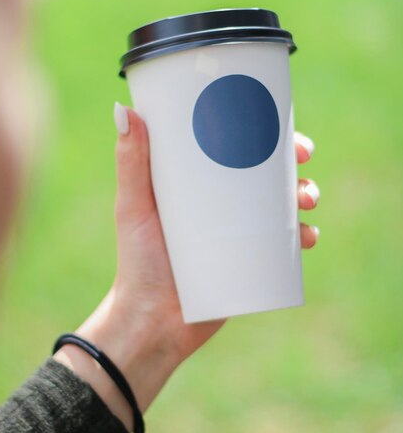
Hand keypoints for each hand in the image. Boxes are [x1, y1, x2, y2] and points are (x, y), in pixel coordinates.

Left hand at [55, 104, 319, 432]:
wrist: (153, 322)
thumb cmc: (138, 262)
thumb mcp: (134, 208)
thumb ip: (130, 164)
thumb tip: (124, 110)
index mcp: (197, 181)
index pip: (233, 145)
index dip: (261, 129)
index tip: (280, 121)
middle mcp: (222, 202)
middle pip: (266, 171)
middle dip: (292, 160)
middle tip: (304, 157)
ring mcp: (240, 232)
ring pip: (283, 204)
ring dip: (305, 193)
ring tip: (308, 199)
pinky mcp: (253, 261)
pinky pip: (287, 244)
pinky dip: (303, 236)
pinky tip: (308, 237)